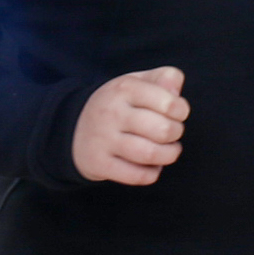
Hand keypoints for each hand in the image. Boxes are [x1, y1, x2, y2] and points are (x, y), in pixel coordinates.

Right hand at [73, 67, 187, 184]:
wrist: (72, 128)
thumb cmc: (118, 104)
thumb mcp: (137, 82)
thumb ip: (163, 78)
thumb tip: (176, 91)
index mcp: (125, 88)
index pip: (168, 102)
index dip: (181, 111)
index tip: (178, 113)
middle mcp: (112, 113)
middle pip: (163, 130)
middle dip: (177, 133)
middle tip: (173, 132)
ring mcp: (104, 140)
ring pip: (150, 154)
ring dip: (169, 155)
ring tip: (170, 151)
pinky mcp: (99, 164)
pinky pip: (136, 175)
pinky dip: (152, 173)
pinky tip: (153, 165)